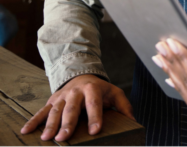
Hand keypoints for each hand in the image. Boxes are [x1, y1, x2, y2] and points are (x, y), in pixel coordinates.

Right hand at [20, 74, 134, 141]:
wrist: (82, 73)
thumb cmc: (101, 89)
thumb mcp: (114, 93)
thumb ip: (124, 107)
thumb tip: (134, 122)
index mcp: (93, 89)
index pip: (95, 103)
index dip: (95, 116)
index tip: (95, 130)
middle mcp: (76, 92)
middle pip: (72, 108)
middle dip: (68, 123)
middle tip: (64, 138)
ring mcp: (62, 96)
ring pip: (55, 110)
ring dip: (50, 124)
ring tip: (47, 139)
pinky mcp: (52, 100)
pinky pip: (41, 111)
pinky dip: (33, 121)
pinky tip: (26, 131)